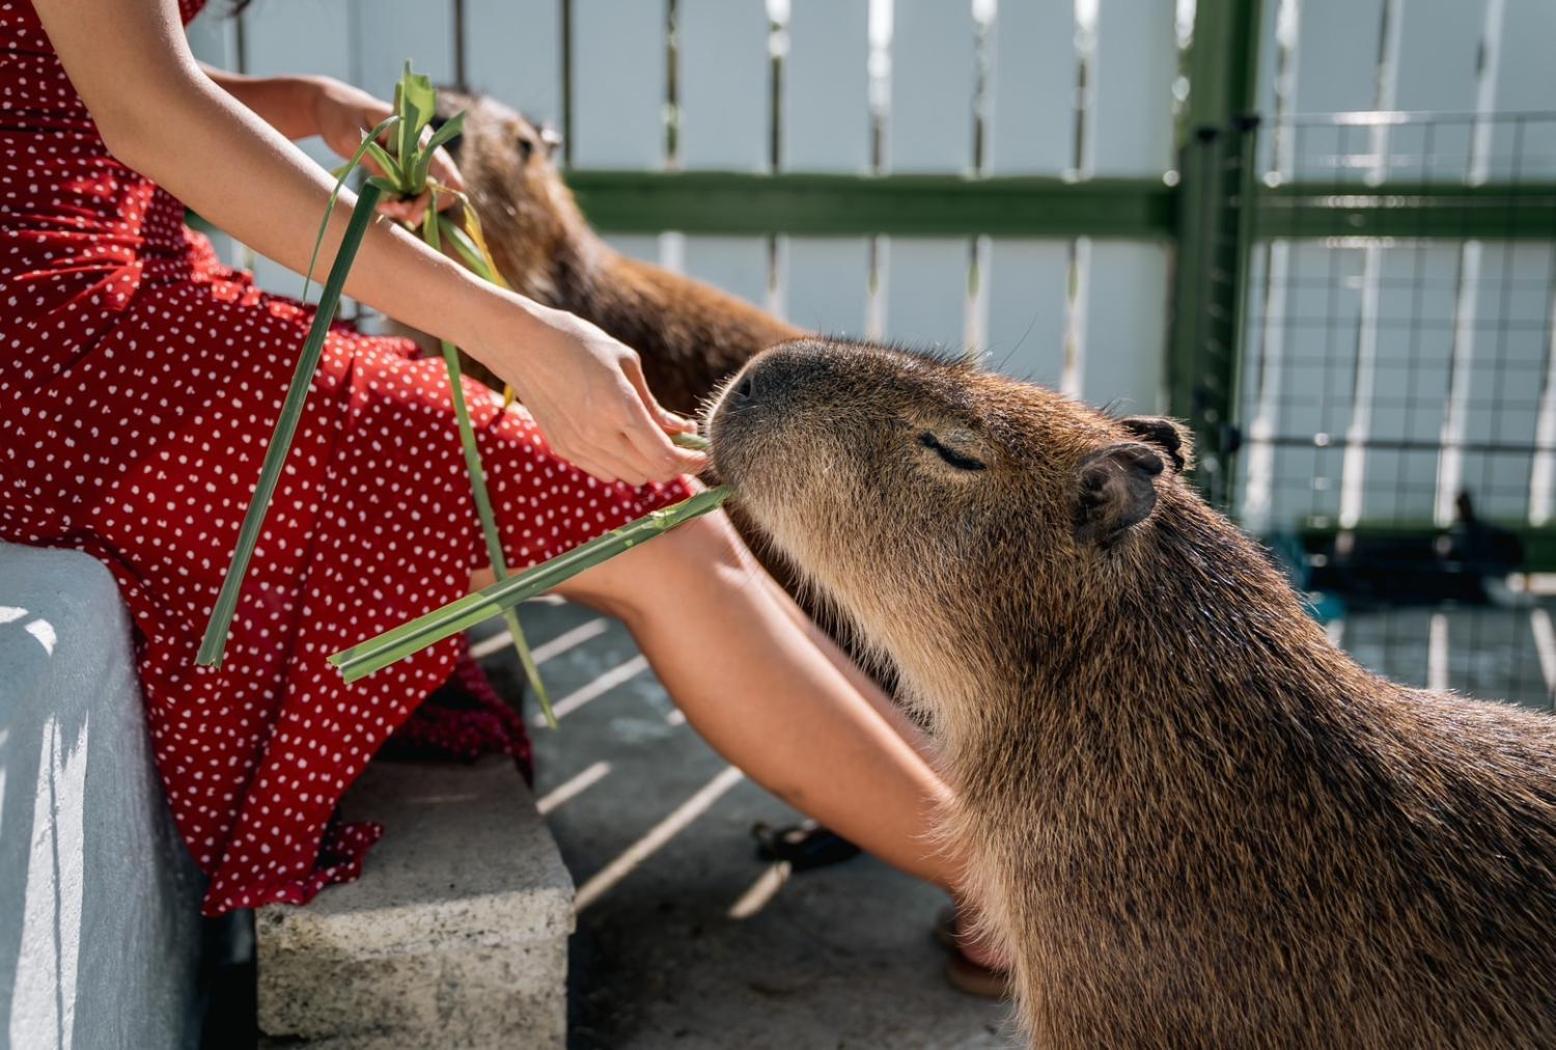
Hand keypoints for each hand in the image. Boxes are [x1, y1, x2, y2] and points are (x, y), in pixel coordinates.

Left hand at [308, 76, 463, 226]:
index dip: (436, 194)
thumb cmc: (340, 116)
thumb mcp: (352, 138)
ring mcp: (416, 157)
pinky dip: (403, 202)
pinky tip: (386, 205)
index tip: (411, 211)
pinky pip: (414, 191)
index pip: (443, 167)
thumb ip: (376, 160)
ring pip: (428, 191)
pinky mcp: (406, 167)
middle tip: (396, 215)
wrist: (333, 108)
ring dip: (412, 206)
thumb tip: (398, 188)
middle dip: (422, 205)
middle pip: (441, 184)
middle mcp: (422, 145)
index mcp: (414, 131)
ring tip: (386, 209)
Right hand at [479, 303, 706, 485]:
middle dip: (675, 465)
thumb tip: (680, 430)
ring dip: (650, 467)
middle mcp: (599, 434)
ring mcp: (579, 446)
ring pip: (630, 477)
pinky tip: (628, 444)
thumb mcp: (626, 364)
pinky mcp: (564, 450)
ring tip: (657, 442)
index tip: (702, 455)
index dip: (690, 462)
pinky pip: (605, 472)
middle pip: (651, 473)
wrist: (523, 346)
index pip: (665, 456)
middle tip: (686, 448)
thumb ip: (654, 405)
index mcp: (619, 408)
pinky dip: (625, 466)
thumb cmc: (579, 344)